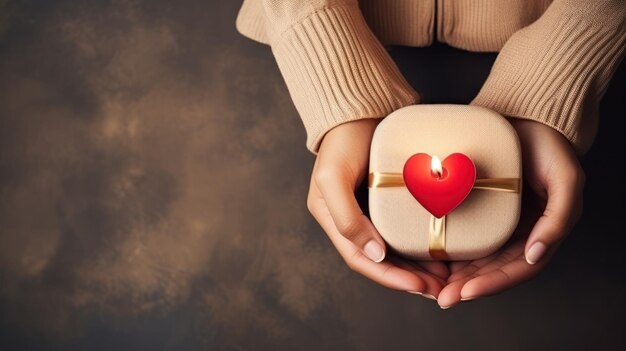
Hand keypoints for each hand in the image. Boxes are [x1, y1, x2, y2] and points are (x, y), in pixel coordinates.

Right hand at [307, 118, 448, 296]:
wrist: (358, 109)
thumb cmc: (342, 141)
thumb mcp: (334, 179)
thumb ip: (347, 219)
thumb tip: (375, 255)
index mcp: (333, 220)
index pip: (361, 260)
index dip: (390, 277)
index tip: (420, 286)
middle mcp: (352, 220)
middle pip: (381, 262)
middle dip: (408, 279)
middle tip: (440, 289)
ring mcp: (370, 210)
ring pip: (394, 250)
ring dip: (417, 267)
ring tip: (444, 277)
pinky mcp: (388, 198)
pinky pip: (404, 228)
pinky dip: (420, 243)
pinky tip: (439, 249)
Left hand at [436, 119, 584, 307]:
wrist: (525, 116)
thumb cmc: (550, 147)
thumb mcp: (566, 180)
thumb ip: (558, 219)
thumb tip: (534, 255)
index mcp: (541, 232)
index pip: (518, 269)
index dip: (493, 283)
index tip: (465, 292)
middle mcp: (518, 232)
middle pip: (493, 269)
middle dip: (468, 286)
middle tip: (442, 297)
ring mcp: (497, 221)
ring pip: (476, 257)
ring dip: (456, 275)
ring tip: (432, 286)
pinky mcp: (478, 207)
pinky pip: (464, 234)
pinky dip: (450, 249)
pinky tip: (431, 258)